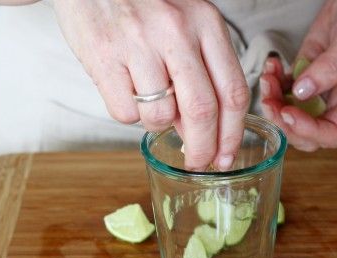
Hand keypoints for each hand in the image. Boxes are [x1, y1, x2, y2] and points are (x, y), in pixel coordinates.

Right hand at [53, 0, 249, 169]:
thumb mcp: (186, 23)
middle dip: (202, 148)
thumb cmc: (144, 4)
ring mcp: (138, 43)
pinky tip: (124, 87)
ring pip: (159, 117)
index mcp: (206, 22)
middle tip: (196, 163)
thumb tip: (204, 132)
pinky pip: (124, 113)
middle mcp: (176, 30)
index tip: (225, 156)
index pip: (233, 92)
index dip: (232, 134)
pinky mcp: (103, 55)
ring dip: (157, 124)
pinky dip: (127, 113)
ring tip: (148, 99)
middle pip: (202, 111)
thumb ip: (202, 70)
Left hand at [260, 0, 336, 149]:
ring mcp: (320, 89)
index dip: (308, 131)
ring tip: (268, 77)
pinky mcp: (306, 74)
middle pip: (307, 132)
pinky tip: (272, 65)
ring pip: (292, 113)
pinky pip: (285, 90)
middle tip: (269, 100)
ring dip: (274, 101)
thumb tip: (303, 91)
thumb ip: (331, 66)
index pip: (333, 134)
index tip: (288, 112)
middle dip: (283, 121)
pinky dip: (274, 82)